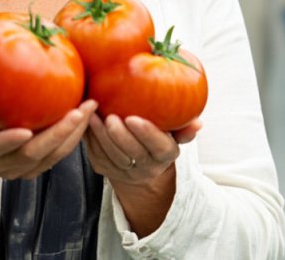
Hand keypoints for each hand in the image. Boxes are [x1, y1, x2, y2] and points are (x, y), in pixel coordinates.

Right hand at [0, 78, 96, 181]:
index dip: (9, 141)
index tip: (26, 131)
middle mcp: (2, 163)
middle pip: (32, 154)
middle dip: (57, 134)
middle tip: (78, 111)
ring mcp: (21, 169)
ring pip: (51, 156)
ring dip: (73, 134)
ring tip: (90, 109)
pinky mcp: (37, 167)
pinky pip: (59, 154)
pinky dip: (75, 136)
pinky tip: (87, 115)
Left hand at [83, 113, 200, 185]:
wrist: (142, 164)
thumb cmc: (159, 137)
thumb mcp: (175, 134)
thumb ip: (184, 126)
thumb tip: (198, 123)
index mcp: (166, 155)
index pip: (159, 147)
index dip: (147, 134)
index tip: (134, 118)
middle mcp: (146, 167)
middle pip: (132, 153)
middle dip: (120, 136)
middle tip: (111, 116)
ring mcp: (123, 171)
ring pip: (111, 155)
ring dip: (101, 135)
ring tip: (94, 115)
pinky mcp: (104, 169)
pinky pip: (96, 154)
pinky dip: (90, 137)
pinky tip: (86, 120)